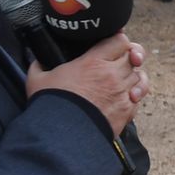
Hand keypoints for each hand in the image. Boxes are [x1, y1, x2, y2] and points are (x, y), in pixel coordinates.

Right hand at [27, 33, 146, 136]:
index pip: (120, 41)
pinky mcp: (126, 111)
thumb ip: (39, 65)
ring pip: (138, 77)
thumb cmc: (50, 105)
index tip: (114, 45)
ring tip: (120, 83)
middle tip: (116, 64)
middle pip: (131, 58)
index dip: (119, 41)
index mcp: (94, 61)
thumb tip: (37, 61)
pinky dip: (133, 96)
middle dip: (126, 59)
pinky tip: (122, 99)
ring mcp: (122, 93)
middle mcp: (112, 74)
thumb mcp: (39, 79)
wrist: (61, 134)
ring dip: (131, 78)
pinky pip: (138, 98)